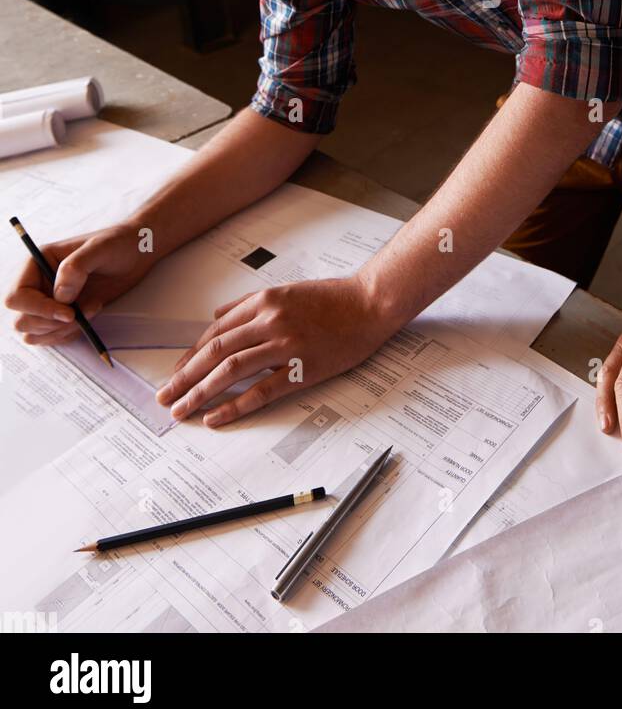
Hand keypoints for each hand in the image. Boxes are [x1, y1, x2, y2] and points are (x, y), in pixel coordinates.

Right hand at [5, 223, 158, 346]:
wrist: (136, 253)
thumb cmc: (118, 243)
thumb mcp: (100, 248)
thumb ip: (76, 267)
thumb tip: (60, 295)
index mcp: (37, 263)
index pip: (17, 296)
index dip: (37, 309)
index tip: (68, 313)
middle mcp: (38, 284)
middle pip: (21, 319)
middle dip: (50, 324)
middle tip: (79, 316)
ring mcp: (49, 301)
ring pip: (35, 333)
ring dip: (62, 331)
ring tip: (90, 310)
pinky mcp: (63, 314)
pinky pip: (52, 336)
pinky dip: (69, 334)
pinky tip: (90, 315)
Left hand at [155, 275, 392, 427]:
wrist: (370, 303)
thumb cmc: (332, 299)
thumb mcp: (285, 291)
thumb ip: (248, 304)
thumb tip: (217, 317)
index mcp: (263, 301)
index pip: (215, 332)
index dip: (191, 355)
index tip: (176, 373)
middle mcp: (269, 320)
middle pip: (215, 352)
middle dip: (184, 377)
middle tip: (164, 396)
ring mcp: (284, 345)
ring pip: (230, 371)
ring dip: (200, 393)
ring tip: (181, 410)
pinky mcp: (301, 368)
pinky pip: (260, 391)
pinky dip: (233, 405)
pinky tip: (215, 417)